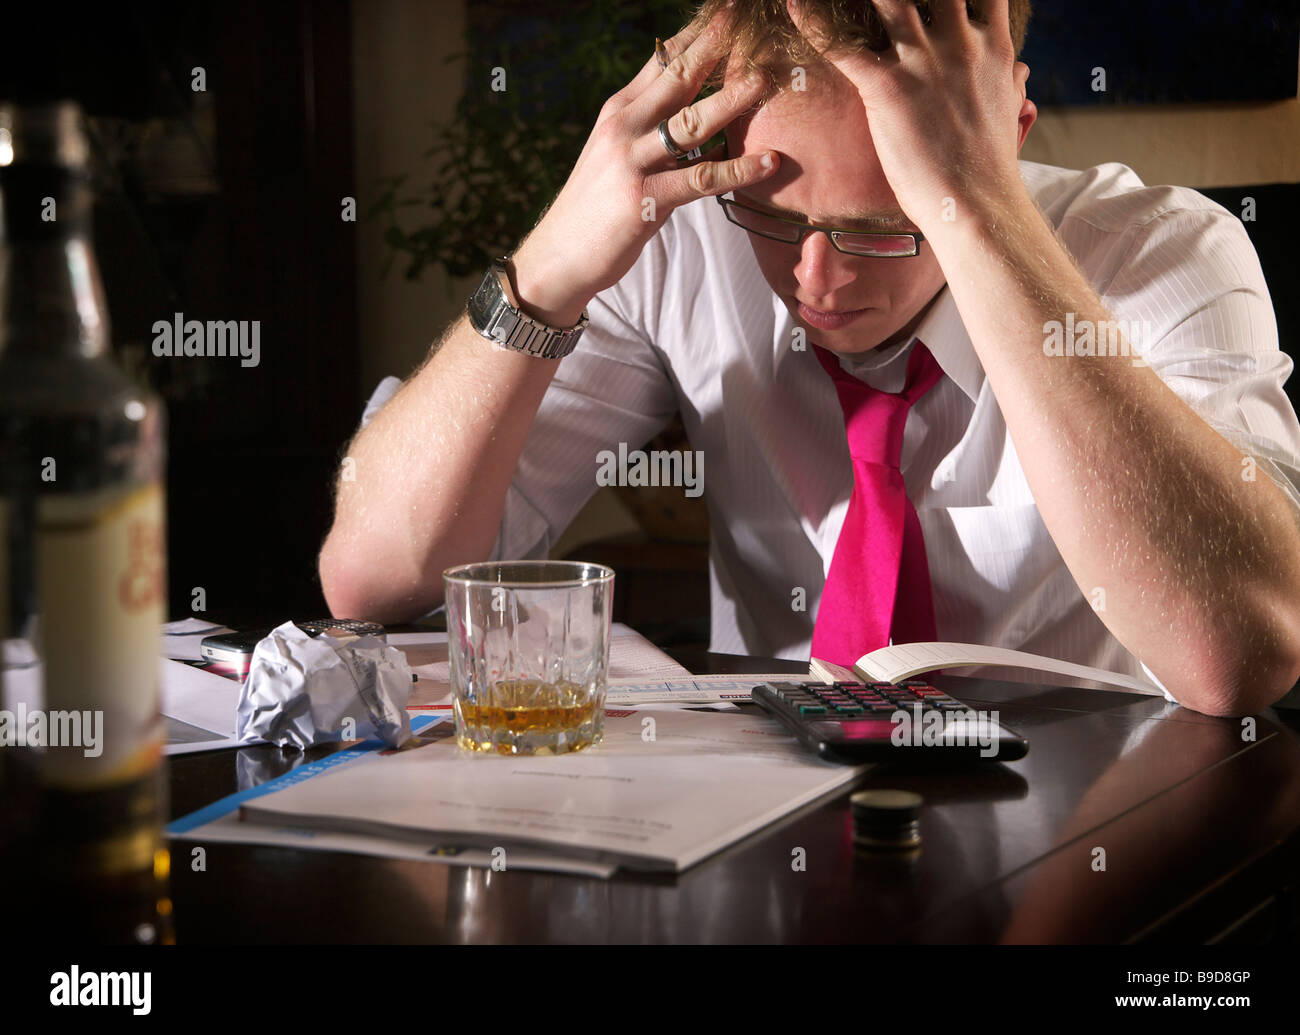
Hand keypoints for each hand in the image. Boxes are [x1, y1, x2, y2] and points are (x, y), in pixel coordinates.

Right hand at [512, 9, 779, 325]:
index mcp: (619, 111)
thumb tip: (696, 104)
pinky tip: (768, 162)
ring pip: (692, 123)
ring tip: (766, 80)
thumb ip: (651, 126)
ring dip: (732, 100)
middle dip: (715, 46)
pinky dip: (738, 170)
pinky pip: (701, 179)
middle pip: (677, 77)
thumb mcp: (617, 153)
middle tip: (748, 21)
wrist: (560, 255)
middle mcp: (624, 127)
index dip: (698, 34)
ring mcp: (632, 162)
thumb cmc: (597, 206)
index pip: (662, 61)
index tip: (727, 11)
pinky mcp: (645, 200)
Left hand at [787, 0, 1033, 236]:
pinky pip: (843, 47)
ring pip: (890, 0)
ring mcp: (924, 63)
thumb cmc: (989, 166)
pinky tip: (793, 6)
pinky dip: (814, 23)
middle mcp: (960, 43)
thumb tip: (1016, 69)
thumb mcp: (1010, 110)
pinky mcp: (888, 89)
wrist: (977, 204)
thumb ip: (1007, 80)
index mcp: (991, 46)